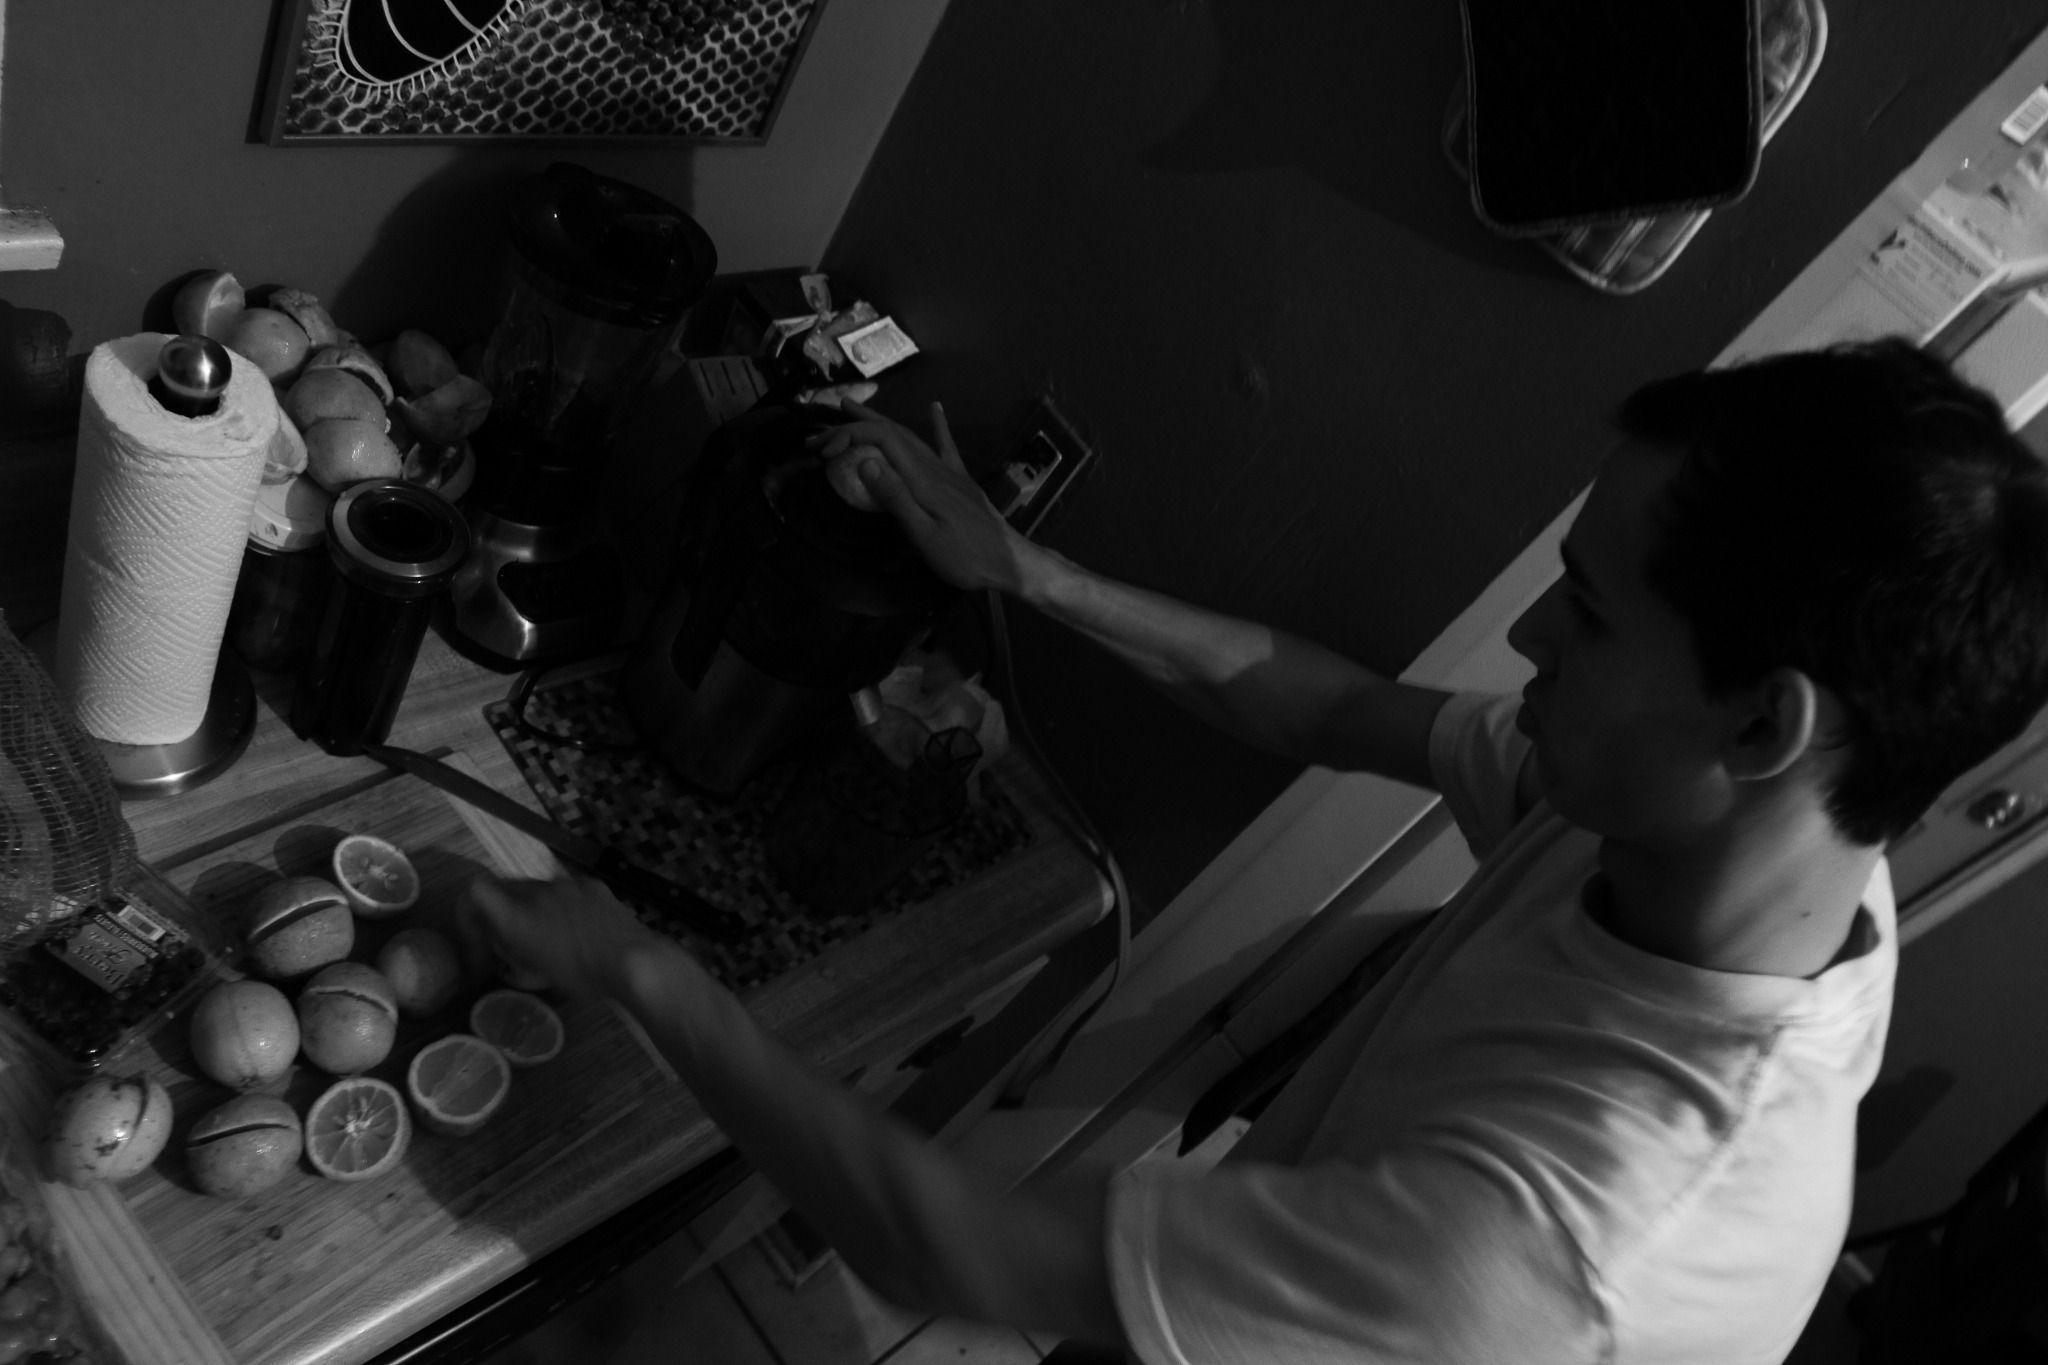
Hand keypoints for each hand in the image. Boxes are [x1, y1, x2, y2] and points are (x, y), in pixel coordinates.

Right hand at [456, 873, 670, 1000]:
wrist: (631, 959)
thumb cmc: (582, 975)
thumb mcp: (535, 971)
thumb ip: (511, 948)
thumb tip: (500, 939)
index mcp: (516, 917)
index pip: (476, 891)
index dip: (470, 909)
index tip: (479, 934)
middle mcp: (537, 892)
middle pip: (507, 890)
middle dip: (504, 911)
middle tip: (514, 939)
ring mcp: (566, 884)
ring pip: (537, 890)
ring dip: (535, 908)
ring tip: (551, 937)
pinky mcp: (590, 884)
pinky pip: (566, 891)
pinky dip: (563, 905)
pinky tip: (579, 928)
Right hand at [809, 401, 1036, 594]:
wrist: (1010, 561)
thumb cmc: (965, 556)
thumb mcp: (924, 535)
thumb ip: (896, 498)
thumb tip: (864, 462)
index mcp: (922, 478)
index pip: (881, 439)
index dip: (849, 436)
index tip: (823, 451)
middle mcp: (934, 466)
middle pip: (891, 432)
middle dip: (854, 426)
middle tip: (820, 430)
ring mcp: (949, 471)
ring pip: (910, 435)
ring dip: (879, 421)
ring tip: (853, 409)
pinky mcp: (960, 480)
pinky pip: (945, 444)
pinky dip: (938, 424)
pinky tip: (935, 407)